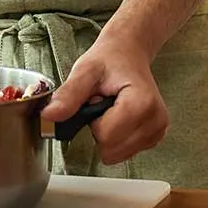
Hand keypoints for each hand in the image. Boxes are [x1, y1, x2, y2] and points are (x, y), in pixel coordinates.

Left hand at [42, 40, 169, 164]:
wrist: (128, 53)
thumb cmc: (109, 60)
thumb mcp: (85, 71)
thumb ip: (69, 95)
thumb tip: (49, 116)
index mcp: (142, 102)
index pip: (106, 136)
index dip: (92, 121)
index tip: (96, 100)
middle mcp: (155, 119)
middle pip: (112, 149)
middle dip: (100, 130)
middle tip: (102, 104)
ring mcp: (157, 130)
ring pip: (117, 154)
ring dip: (108, 134)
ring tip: (110, 109)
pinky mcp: (154, 137)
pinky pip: (125, 153)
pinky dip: (117, 138)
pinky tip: (119, 117)